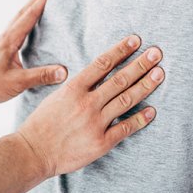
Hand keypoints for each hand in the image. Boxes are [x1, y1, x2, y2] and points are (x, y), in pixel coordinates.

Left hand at [0, 0, 66, 106]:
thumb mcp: (17, 82)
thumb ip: (41, 76)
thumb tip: (63, 71)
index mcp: (8, 41)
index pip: (28, 17)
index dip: (40, 3)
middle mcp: (4, 38)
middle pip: (21, 14)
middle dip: (35, 0)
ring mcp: (1, 43)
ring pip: (17, 21)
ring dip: (29, 10)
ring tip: (40, 2)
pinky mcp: (1, 50)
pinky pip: (15, 31)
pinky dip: (24, 23)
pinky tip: (29, 28)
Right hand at [17, 35, 163, 178]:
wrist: (33, 152)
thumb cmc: (40, 125)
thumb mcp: (54, 98)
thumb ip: (74, 88)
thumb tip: (92, 78)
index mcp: (72, 89)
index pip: (102, 64)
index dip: (120, 51)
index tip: (135, 41)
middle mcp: (86, 103)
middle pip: (119, 80)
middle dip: (140, 65)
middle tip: (156, 53)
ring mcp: (95, 123)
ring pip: (126, 100)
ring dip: (145, 86)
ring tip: (159, 74)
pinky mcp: (101, 142)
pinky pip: (125, 128)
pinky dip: (140, 119)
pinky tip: (152, 110)